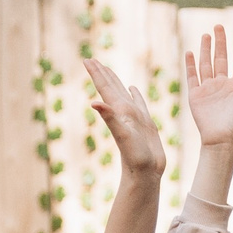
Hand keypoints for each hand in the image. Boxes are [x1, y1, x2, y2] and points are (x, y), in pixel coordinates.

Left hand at [85, 57, 166, 178]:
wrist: (146, 174)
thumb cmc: (135, 156)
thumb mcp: (122, 134)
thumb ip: (109, 118)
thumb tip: (94, 102)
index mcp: (118, 110)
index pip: (104, 87)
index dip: (96, 73)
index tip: (86, 59)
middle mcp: (124, 112)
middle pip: (110, 87)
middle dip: (102, 73)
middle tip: (91, 59)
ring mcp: (134, 117)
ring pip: (123, 93)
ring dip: (116, 81)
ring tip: (108, 70)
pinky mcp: (145, 123)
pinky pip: (139, 103)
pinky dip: (136, 94)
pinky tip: (133, 89)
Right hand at [185, 25, 232, 146]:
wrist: (223, 140)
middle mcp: (224, 85)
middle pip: (221, 58)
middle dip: (221, 43)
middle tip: (219, 26)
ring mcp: (209, 89)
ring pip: (206, 64)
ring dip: (206, 49)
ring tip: (207, 35)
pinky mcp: (196, 95)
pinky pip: (192, 76)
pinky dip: (191, 64)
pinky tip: (191, 52)